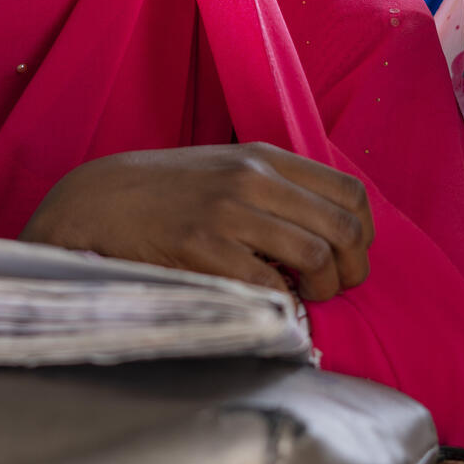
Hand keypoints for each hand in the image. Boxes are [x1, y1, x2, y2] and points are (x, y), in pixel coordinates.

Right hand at [21, 142, 372, 299]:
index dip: (364, 235)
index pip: (351, 193)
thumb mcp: (225, 167)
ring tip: (301, 296)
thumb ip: (275, 187)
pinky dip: (282, 305)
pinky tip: (270, 306)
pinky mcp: (203, 247)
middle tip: (328, 288)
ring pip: (317, 257)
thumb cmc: (167, 191)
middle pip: (344, 230)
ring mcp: (228, 212)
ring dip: (322, 290)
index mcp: (264, 157)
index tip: (347, 258)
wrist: (99, 199)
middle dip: (351, 271)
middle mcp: (253, 178)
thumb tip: (329, 230)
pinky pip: (270, 286)